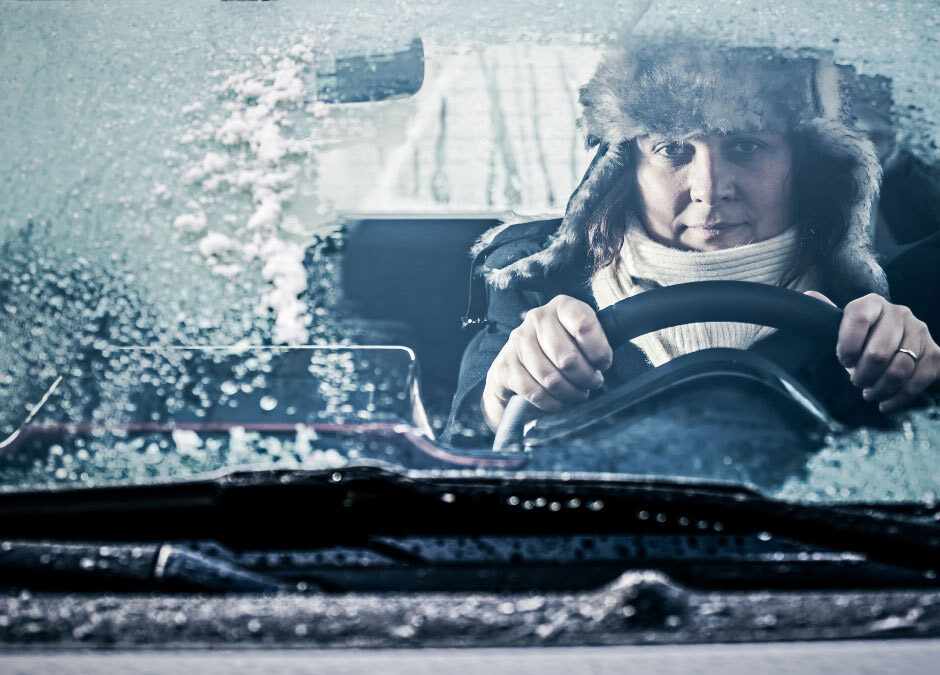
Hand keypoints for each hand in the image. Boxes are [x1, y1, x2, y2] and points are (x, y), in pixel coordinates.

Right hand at [482, 295, 612, 430]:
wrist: (518, 372)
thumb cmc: (559, 354)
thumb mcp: (582, 340)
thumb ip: (596, 343)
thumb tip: (605, 360)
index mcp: (562, 306)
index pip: (584, 324)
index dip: (598, 351)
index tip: (602, 364)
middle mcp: (537, 318)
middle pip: (567, 356)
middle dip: (585, 378)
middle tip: (591, 383)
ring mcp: (518, 341)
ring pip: (550, 377)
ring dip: (570, 392)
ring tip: (577, 394)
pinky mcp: (504, 366)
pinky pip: (532, 391)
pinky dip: (551, 402)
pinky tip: (559, 401)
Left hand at [805, 291, 939, 412]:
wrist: (897, 343)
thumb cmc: (861, 338)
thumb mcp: (841, 326)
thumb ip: (827, 313)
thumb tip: (808, 294)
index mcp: (872, 304)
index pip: (858, 318)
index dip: (847, 345)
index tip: (844, 361)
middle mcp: (900, 313)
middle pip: (879, 352)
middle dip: (863, 374)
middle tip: (856, 381)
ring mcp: (921, 332)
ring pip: (900, 369)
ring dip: (880, 388)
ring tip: (868, 393)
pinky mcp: (935, 353)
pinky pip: (918, 381)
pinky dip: (899, 397)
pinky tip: (885, 403)